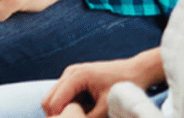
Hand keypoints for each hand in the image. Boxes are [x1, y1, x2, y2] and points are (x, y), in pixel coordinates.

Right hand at [42, 52, 163, 117]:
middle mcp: (69, 73)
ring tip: (79, 117)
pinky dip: (67, 107)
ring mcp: (70, 74)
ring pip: (54, 98)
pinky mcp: (74, 78)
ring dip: (62, 111)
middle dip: (56, 115)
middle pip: (48, 99)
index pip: (54, 102)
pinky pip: (63, 95)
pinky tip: (83, 112)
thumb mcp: (107, 107)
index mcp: (76, 76)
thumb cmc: (123, 86)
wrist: (135, 70)